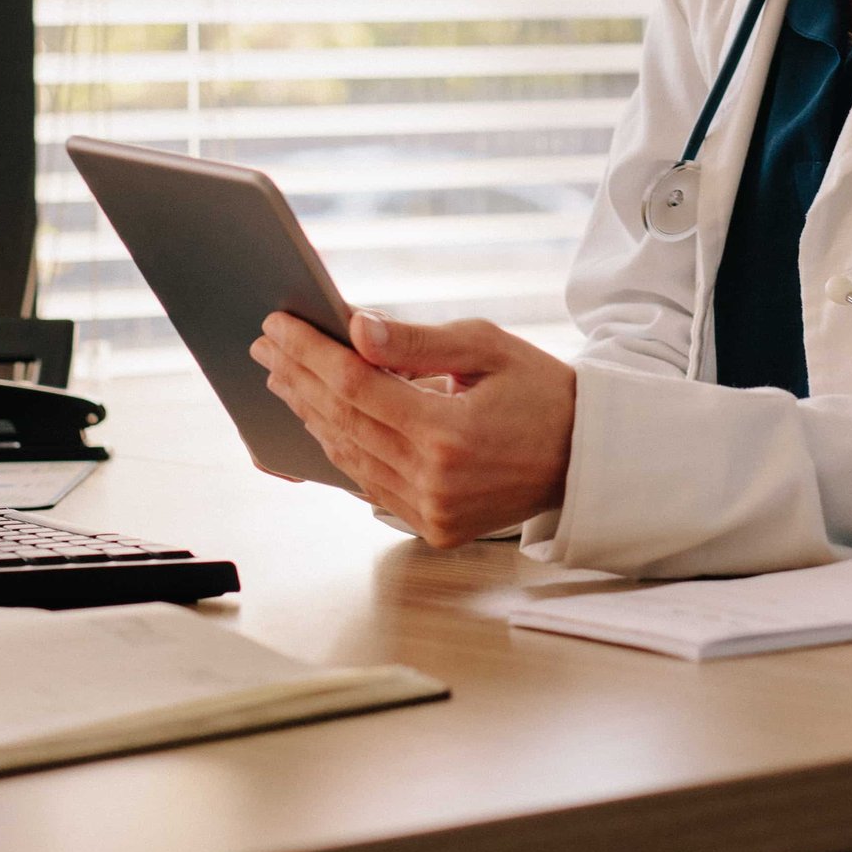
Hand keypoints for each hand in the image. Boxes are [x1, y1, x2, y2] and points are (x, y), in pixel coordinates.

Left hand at [249, 311, 575, 548]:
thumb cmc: (540, 390)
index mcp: (449, 433)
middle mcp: (433, 480)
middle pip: (342, 420)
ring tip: (282, 376)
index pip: (357, 385)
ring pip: (348, 456)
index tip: (279, 325)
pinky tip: (320, 418)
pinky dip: (339, 447)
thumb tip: (356, 329)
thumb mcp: (488, 347)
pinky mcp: (432, 526)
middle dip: (298, 377)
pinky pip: (368, 483)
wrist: (584, 456)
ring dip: (309, 413)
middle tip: (266, 345)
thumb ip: (417, 343)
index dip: (311, 352)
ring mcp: (430, 511)